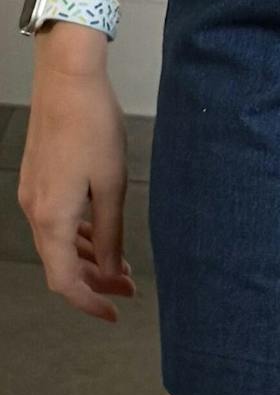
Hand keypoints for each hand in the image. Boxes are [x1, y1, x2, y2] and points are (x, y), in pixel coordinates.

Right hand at [17, 60, 136, 322]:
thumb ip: (110, 231)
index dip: (89, 302)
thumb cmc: (93, 128)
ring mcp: (34, 195)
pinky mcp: (39, 180)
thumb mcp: (112, 184)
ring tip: (122, 266)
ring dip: (89, 258)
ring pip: (59, 243)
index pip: (64, 281)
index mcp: (50, 218)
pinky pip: (57, 221)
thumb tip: (111, 269)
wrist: (68, 82)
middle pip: (61, 265)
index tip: (115, 312)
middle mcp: (34, 211)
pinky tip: (102, 234)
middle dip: (95, 281)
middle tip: (129, 288)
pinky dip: (79, 235)